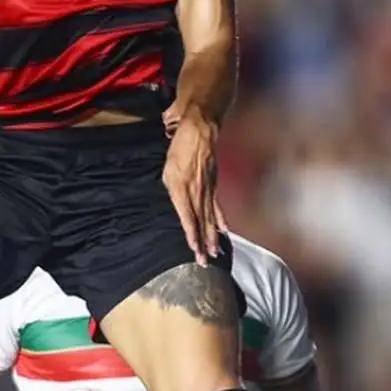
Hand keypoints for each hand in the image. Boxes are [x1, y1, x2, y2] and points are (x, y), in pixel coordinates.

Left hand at [162, 109, 226, 265]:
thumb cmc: (179, 148)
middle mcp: (196, 192)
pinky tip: (223, 230)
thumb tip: (180, 208)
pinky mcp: (213, 184)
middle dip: (203, 242)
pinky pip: (217, 205)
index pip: (187, 217)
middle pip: (200, 221)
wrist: (199, 130)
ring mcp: (207, 189)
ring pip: (209, 217)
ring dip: (212, 235)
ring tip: (215, 251)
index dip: (191, 234)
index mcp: (181, 188)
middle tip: (205, 260)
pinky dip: (220, 218)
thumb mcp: (167, 169)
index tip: (194, 249)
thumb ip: (173, 190)